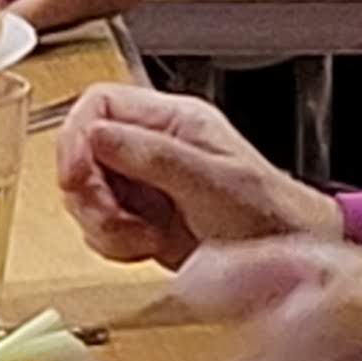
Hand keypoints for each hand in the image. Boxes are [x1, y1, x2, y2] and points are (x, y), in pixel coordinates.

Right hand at [56, 82, 340, 265]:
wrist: (285, 256)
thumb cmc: (267, 213)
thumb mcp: (210, 181)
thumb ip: (152, 155)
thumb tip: (96, 133)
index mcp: (172, 119)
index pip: (98, 104)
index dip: (76, 137)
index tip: (76, 176)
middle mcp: (151, 146)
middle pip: (81, 154)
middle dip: (90, 195)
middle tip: (118, 220)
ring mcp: (141, 183)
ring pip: (83, 195)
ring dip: (103, 225)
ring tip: (144, 237)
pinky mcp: (137, 218)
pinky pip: (97, 227)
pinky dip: (113, 245)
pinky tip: (147, 247)